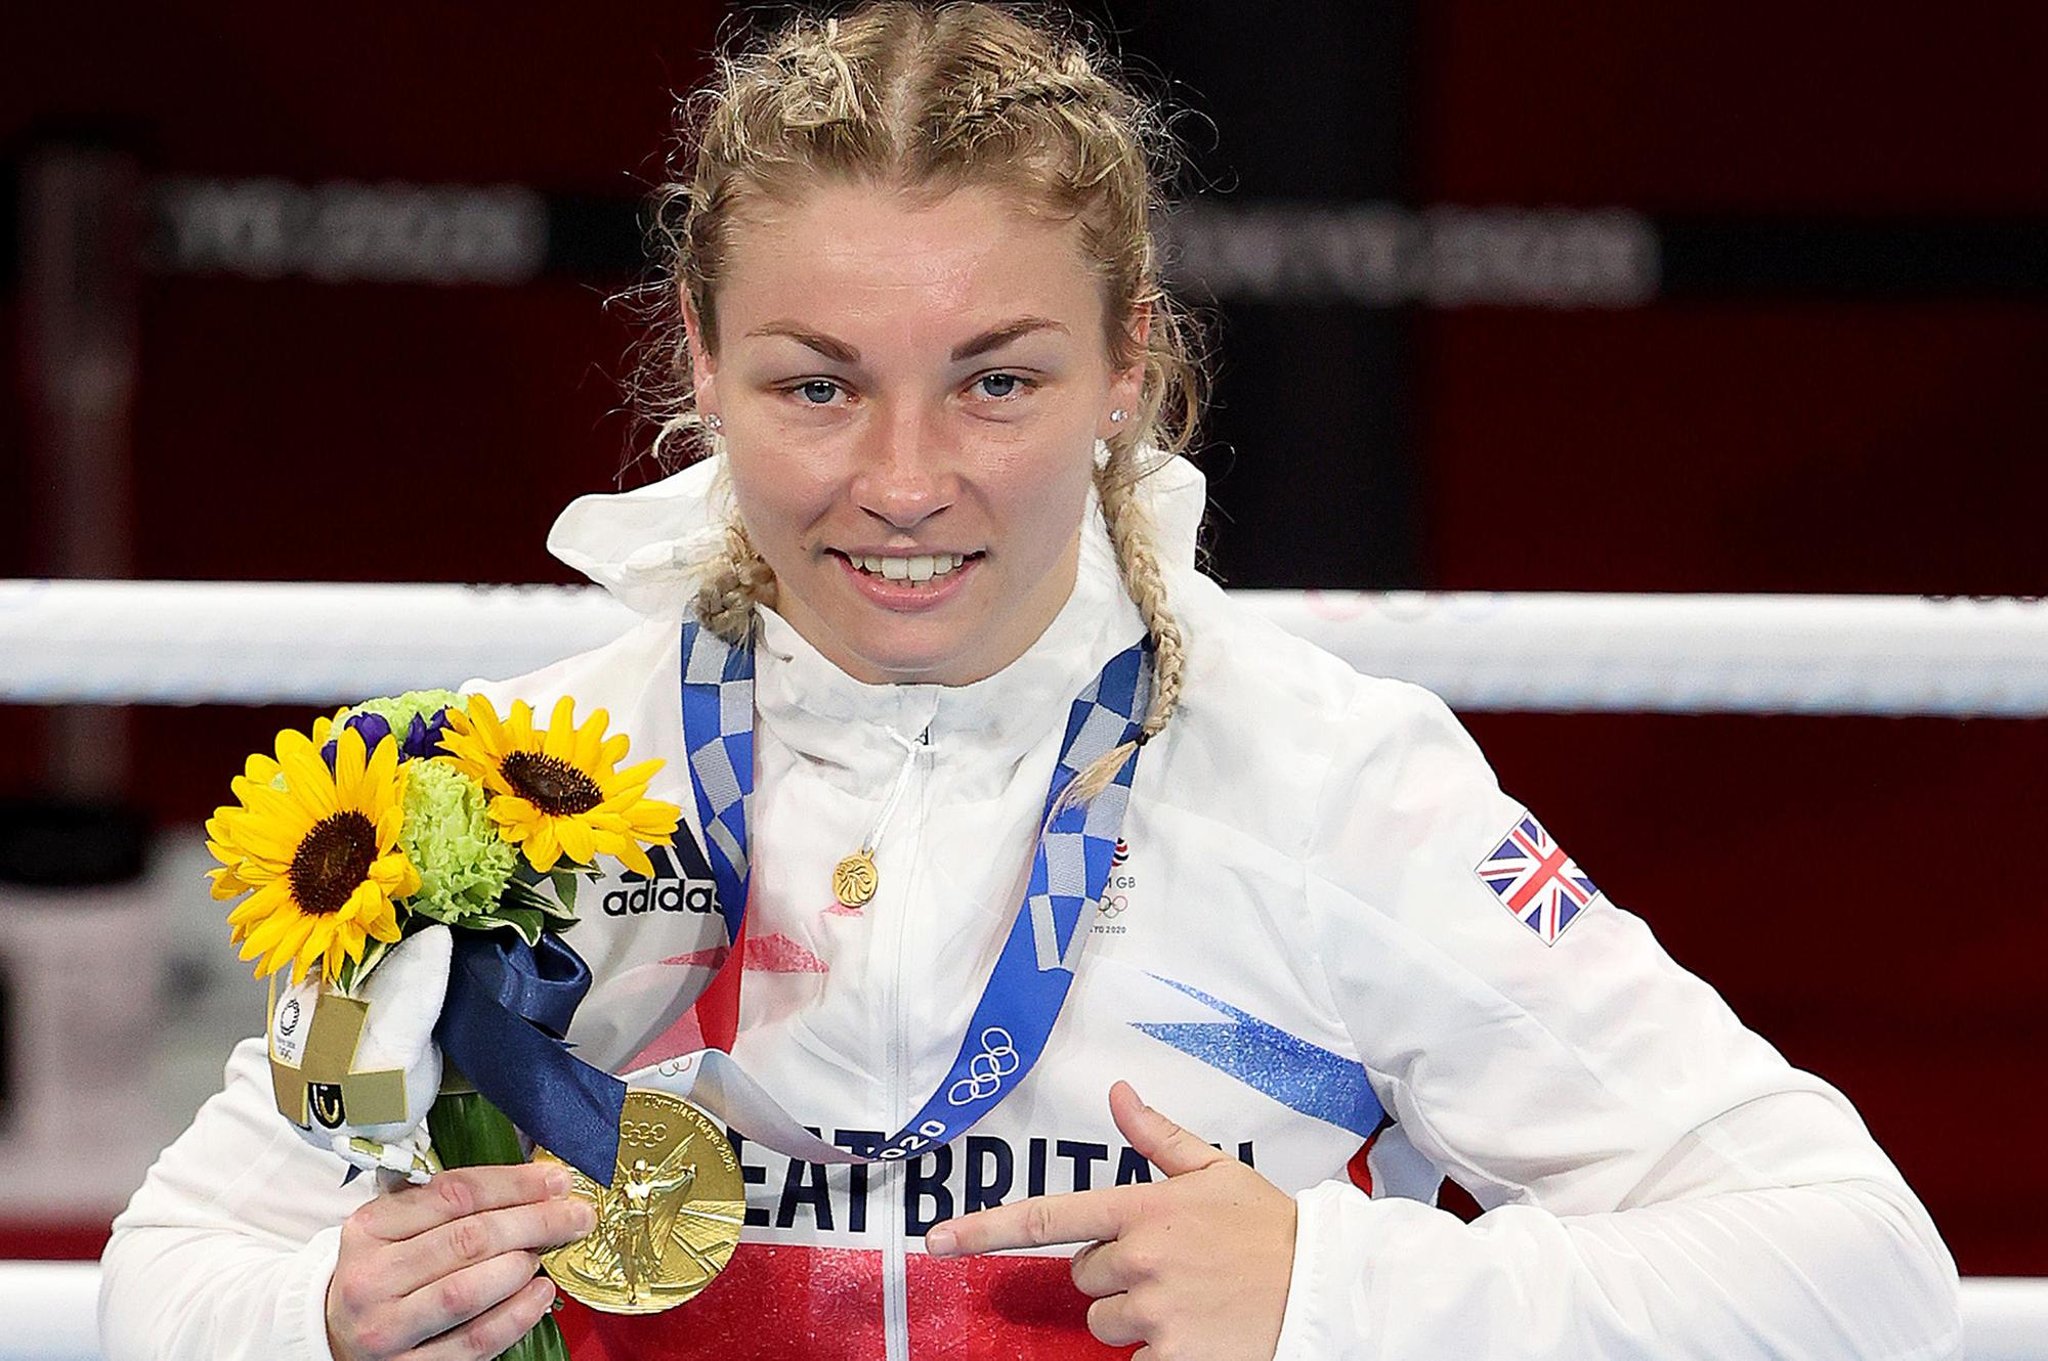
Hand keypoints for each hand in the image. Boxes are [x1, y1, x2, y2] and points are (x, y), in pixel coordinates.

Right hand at [326, 1162, 595, 1360]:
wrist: (334, 1335)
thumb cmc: (383, 1269)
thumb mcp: (396, 1225)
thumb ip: (448, 1200)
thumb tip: (533, 1178)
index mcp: (369, 1228)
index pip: (454, 1194)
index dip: (515, 1184)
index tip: (558, 1181)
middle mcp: (372, 1278)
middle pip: (468, 1240)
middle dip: (534, 1222)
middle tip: (576, 1216)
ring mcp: (386, 1328)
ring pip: (467, 1291)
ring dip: (522, 1267)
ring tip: (546, 1255)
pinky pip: (473, 1342)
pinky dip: (515, 1316)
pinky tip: (539, 1294)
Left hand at [926, 1082, 1296, 1360]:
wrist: (1327, 1288)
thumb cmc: (1269, 1228)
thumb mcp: (1216, 1171)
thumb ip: (1158, 1137)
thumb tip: (1117, 1094)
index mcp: (1144, 1209)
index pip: (1048, 1217)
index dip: (986, 1230)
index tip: (937, 1241)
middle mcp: (1140, 1260)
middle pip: (1083, 1277)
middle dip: (1114, 1275)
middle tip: (1171, 1267)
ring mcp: (1155, 1313)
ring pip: (1104, 1322)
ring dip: (1134, 1316)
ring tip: (1189, 1299)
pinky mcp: (1173, 1358)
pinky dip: (1160, 1352)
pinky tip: (1199, 1330)